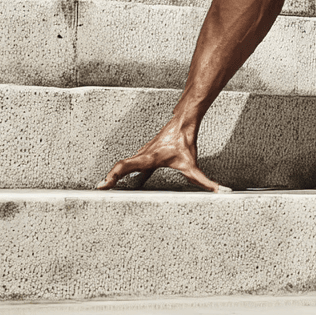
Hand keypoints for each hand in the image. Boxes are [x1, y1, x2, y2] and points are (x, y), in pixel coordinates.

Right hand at [96, 121, 229, 192]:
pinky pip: (131, 166)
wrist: (183, 122)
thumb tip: (217, 191)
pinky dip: (124, 174)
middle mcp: (141, 156)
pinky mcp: (146, 155)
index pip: (124, 167)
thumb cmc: (183, 140)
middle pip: (119, 168)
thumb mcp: (191, 164)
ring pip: (123, 166)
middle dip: (108, 180)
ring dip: (114, 177)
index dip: (112, 177)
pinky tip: (127, 185)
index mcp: (147, 158)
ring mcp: (142, 155)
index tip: (102, 186)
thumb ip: (203, 180)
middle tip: (98, 192)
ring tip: (105, 191)